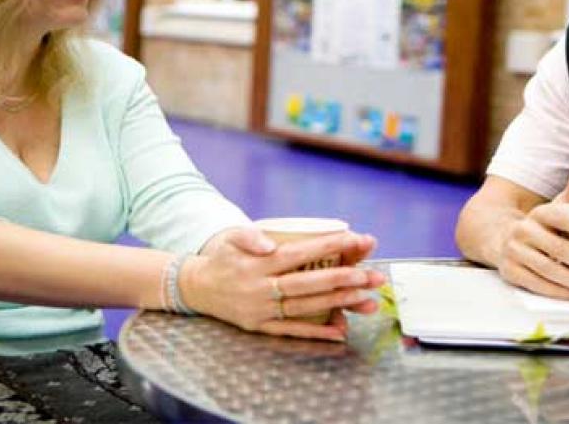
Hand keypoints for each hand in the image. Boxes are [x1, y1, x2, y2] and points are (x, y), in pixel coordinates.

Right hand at [179, 228, 385, 340]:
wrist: (195, 287)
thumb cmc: (221, 258)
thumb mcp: (230, 237)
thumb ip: (250, 236)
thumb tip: (270, 244)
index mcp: (258, 263)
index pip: (300, 253)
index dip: (330, 246)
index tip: (356, 240)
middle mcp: (261, 288)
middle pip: (309, 284)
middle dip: (345, 278)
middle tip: (373, 275)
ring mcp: (262, 310)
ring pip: (306, 307)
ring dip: (338, 303)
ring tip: (367, 298)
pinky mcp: (260, 327)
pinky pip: (292, 331)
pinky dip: (317, 332)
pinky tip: (341, 330)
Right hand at [497, 153, 568, 300]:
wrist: (498, 238)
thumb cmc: (543, 226)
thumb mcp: (559, 205)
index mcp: (540, 212)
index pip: (563, 217)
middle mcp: (524, 229)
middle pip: (558, 248)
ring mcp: (514, 251)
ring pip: (548, 268)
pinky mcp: (509, 272)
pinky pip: (536, 284)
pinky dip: (558, 292)